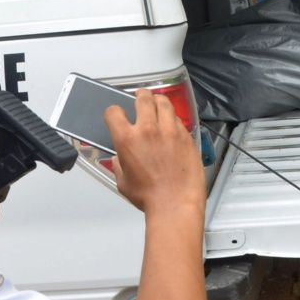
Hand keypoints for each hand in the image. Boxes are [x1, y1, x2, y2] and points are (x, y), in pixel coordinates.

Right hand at [104, 89, 204, 216]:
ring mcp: (169, 130)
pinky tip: (171, 126)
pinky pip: (178, 119)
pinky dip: (173, 119)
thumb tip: (119, 158)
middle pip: (143, 98)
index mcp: (127, 139)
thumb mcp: (123, 182)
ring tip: (157, 105)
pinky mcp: (186, 136)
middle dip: (140, 96)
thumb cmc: (149, 197)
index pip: (114, 111)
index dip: (113, 111)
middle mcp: (148, 129)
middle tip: (140, 98)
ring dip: (158, 102)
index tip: (116, 114)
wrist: (175, 203)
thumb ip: (119, 164)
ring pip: (164, 103)